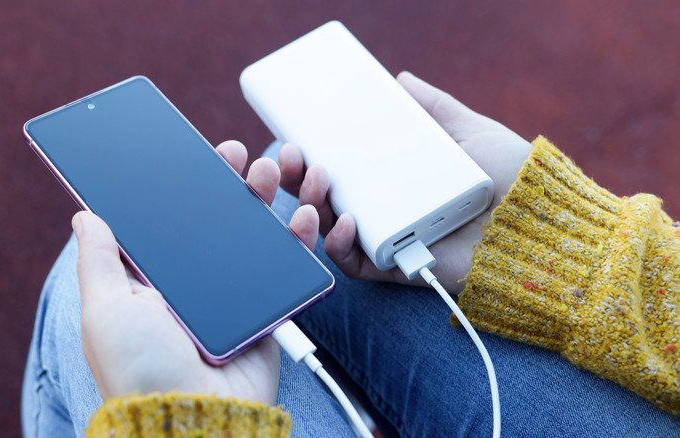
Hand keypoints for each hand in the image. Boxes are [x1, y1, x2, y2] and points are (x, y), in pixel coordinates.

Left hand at [74, 140, 320, 403]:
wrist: (194, 418)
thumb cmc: (139, 370)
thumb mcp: (105, 309)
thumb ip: (98, 260)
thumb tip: (85, 215)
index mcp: (150, 282)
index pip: (166, 222)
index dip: (177, 187)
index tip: (188, 155)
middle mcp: (190, 286)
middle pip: (211, 222)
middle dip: (224, 183)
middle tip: (233, 153)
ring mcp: (229, 297)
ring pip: (249, 236)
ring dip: (261, 199)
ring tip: (268, 170)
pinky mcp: (263, 311)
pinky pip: (283, 268)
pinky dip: (296, 240)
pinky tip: (300, 216)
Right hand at [279, 71, 531, 292]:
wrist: (540, 226)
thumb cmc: (512, 180)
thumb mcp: (471, 132)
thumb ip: (435, 107)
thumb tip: (401, 79)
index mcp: (396, 177)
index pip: (343, 165)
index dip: (312, 152)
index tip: (294, 133)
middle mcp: (386, 208)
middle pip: (325, 196)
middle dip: (296, 177)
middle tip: (290, 154)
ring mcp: (388, 239)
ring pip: (329, 227)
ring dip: (310, 203)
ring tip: (316, 178)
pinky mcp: (394, 268)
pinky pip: (351, 262)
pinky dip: (339, 242)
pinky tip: (346, 219)